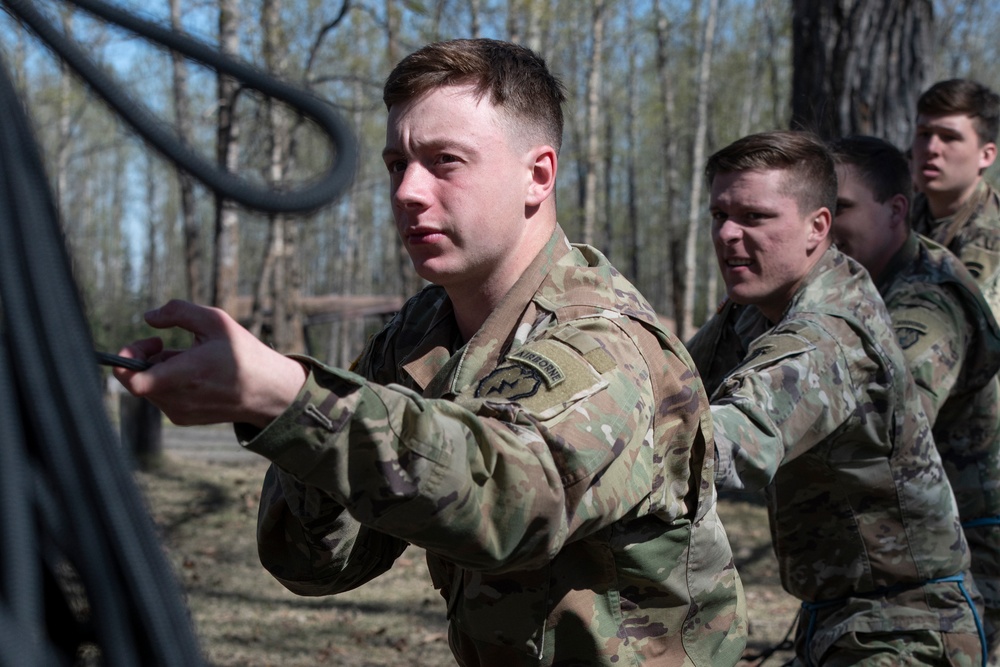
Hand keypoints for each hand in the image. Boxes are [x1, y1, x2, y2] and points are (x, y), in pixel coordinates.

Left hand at [113, 299, 307, 427]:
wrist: (268, 391)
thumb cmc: (244, 354)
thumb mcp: (217, 320)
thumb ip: (178, 312)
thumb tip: (149, 317)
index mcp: (187, 374)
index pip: (134, 381)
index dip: (125, 360)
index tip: (145, 344)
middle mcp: (179, 399)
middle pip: (137, 378)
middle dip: (144, 357)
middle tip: (164, 344)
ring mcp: (180, 412)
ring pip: (148, 387)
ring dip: (157, 370)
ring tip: (186, 359)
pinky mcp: (183, 419)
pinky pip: (160, 397)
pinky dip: (167, 382)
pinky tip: (192, 374)